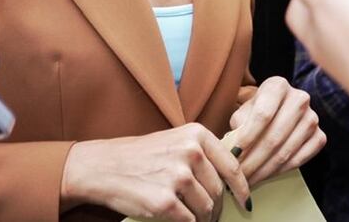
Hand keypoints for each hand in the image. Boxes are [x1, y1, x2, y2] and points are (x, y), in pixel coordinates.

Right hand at [61, 123, 250, 220]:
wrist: (103, 166)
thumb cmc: (141, 156)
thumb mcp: (175, 141)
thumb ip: (203, 154)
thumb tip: (233, 179)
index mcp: (196, 135)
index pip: (232, 166)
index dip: (242, 188)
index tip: (245, 201)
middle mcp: (190, 153)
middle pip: (219, 191)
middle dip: (217, 208)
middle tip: (210, 215)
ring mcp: (178, 177)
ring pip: (207, 208)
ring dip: (203, 218)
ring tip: (193, 217)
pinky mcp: (165, 201)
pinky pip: (190, 221)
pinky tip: (180, 220)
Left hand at [228, 77, 325, 185]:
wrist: (282, 109)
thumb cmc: (258, 109)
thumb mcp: (245, 109)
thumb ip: (239, 124)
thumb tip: (234, 148)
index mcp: (278, 86)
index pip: (263, 115)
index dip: (247, 137)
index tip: (234, 154)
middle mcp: (300, 98)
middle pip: (274, 137)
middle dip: (253, 160)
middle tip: (238, 176)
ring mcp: (313, 118)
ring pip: (286, 151)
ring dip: (264, 170)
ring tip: (248, 180)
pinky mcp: (320, 136)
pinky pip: (299, 159)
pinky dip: (280, 171)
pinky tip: (265, 175)